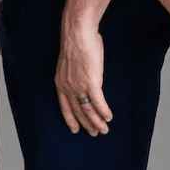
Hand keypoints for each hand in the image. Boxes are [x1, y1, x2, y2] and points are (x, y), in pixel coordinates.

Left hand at [56, 17, 111, 135]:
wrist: (78, 35)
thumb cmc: (78, 42)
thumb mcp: (71, 61)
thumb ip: (76, 71)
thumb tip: (85, 73)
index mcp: (60, 84)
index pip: (64, 107)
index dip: (70, 119)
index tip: (75, 129)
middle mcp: (67, 88)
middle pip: (77, 112)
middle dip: (86, 124)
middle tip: (94, 133)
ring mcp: (79, 87)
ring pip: (88, 110)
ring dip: (97, 122)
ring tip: (104, 130)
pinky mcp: (91, 83)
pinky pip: (98, 103)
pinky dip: (104, 112)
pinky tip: (109, 117)